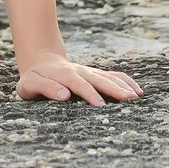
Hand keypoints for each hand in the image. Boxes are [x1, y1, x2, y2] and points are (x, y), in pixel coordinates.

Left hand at [16, 56, 142, 105]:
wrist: (40, 62)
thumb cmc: (34, 79)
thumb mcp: (30, 85)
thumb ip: (45, 88)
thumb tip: (64, 95)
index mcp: (64, 75)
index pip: (79, 85)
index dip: (90, 94)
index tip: (101, 105)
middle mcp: (80, 71)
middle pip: (99, 79)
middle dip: (114, 89)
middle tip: (129, 99)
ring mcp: (89, 72)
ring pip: (109, 77)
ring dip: (123, 86)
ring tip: (137, 96)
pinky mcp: (95, 74)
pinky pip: (113, 76)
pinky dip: (126, 81)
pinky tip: (138, 90)